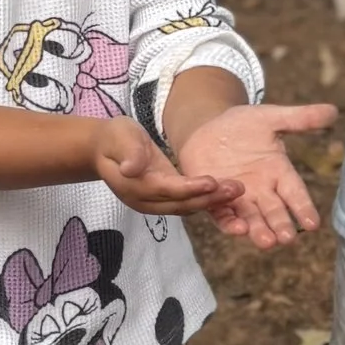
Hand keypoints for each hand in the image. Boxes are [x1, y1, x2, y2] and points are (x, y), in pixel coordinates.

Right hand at [82, 116, 234, 217]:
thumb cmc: (114, 139)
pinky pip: (188, 202)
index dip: (190, 188)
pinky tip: (228, 192)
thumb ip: (128, 153)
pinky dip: (207, 199)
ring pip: (188, 206)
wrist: (105, 149)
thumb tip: (130, 169)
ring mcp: (156, 203)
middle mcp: (147, 201)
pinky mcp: (165, 198)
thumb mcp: (119, 137)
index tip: (212, 183)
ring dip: (213, 201)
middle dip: (210, 198)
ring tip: (238, 190)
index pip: (166, 190)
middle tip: (237, 188)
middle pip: (182, 203)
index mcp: (135, 186)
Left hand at [172, 100, 337, 250]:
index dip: (303, 208)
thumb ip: (300, 119)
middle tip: (287, 239)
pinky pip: (222, 213)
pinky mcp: (213, 198)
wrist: (207, 129)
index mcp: (278, 172)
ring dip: (257, 230)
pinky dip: (228, 222)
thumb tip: (333, 111)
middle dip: (280, 224)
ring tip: (266, 242)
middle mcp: (261, 190)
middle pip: (274, 211)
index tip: (313, 224)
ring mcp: (237, 197)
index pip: (295, 193)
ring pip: (250, 218)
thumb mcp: (271, 118)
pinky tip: (237, 228)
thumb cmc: (243, 125)